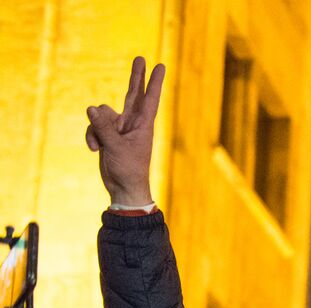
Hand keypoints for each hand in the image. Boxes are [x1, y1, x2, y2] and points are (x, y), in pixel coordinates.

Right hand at [86, 57, 164, 205]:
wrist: (123, 188)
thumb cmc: (128, 170)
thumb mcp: (116, 147)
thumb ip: (104, 127)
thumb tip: (91, 108)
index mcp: (143, 125)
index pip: (150, 98)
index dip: (154, 82)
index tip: (161, 66)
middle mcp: (133, 123)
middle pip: (133, 94)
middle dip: (136, 76)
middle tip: (141, 58)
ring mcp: (120, 127)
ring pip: (102, 113)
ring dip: (96, 128)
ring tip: (99, 146)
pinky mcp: (108, 134)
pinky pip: (94, 125)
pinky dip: (91, 136)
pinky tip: (95, 149)